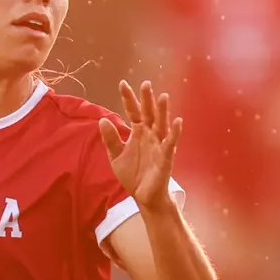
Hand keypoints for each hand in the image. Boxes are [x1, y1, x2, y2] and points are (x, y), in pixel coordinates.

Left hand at [99, 80, 181, 209]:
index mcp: (138, 132)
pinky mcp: (166, 157)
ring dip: (163, 111)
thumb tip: (102, 120)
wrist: (143, 196)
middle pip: (148, 114)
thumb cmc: (133, 175)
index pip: (133, 112)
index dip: (128, 98)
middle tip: (145, 84)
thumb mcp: (116, 156)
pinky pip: (170, 143)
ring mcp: (159, 145)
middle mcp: (150, 135)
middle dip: (147, 99)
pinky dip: (175, 133)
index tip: (122, 84)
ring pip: (162, 124)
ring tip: (163, 97)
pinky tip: (178, 122)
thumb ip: (111, 139)